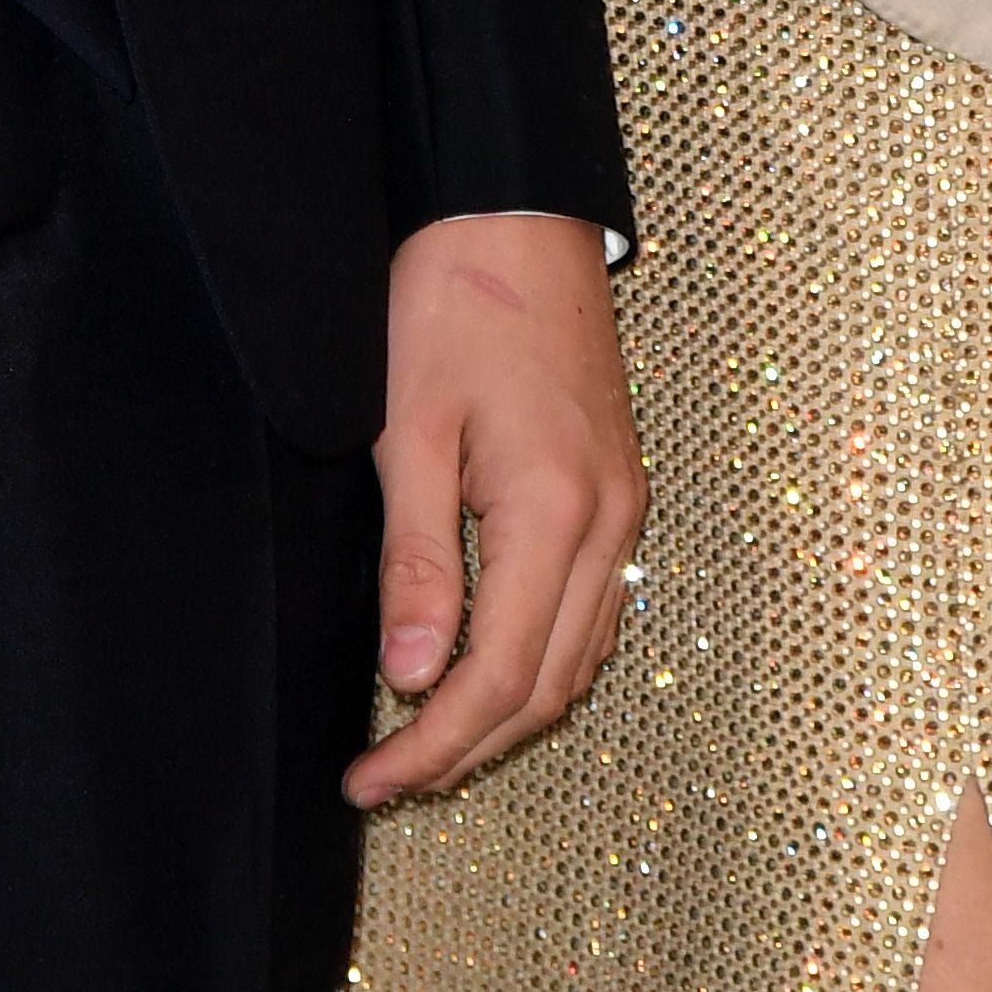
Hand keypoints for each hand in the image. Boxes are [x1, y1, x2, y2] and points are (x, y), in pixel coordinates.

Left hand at [350, 212, 645, 805]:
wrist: (517, 211)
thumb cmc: (454, 302)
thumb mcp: (410, 428)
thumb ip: (416, 560)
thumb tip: (411, 678)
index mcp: (557, 514)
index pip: (497, 679)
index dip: (430, 746)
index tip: (366, 781)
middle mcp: (610, 525)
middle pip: (547, 689)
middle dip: (465, 748)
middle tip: (383, 778)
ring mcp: (625, 510)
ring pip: (577, 660)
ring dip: (505, 714)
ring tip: (422, 738)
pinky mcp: (619, 491)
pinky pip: (591, 613)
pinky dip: (539, 661)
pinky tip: (483, 663)